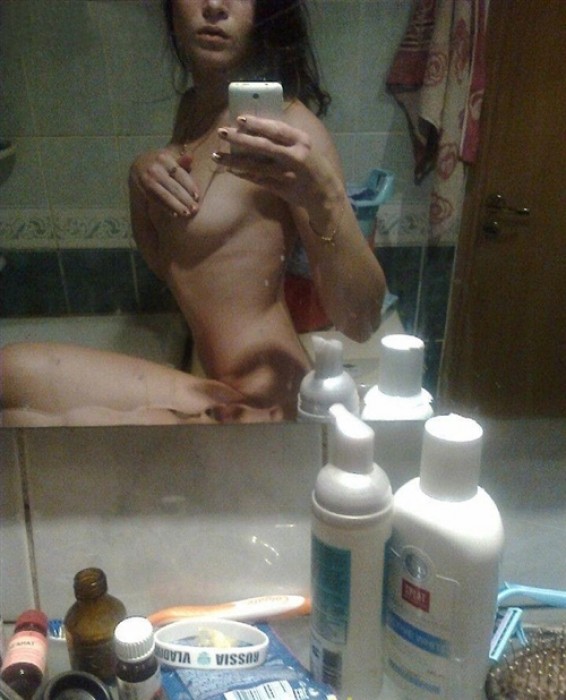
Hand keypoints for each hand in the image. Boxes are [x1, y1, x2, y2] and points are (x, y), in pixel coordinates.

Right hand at [129, 147, 199, 217]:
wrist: (138, 165)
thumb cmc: (161, 163)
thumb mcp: (170, 159)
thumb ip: (181, 161)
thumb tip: (190, 157)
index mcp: (164, 159)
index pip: (179, 174)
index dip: (189, 186)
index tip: (197, 196)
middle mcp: (155, 169)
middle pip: (173, 186)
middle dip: (185, 199)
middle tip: (195, 209)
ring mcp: (148, 180)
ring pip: (165, 195)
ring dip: (176, 206)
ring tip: (187, 214)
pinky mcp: (144, 190)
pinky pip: (157, 201)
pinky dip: (166, 208)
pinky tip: (175, 214)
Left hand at [213, 115, 335, 208]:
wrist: (325, 193)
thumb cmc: (312, 164)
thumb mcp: (304, 145)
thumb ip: (284, 137)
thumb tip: (255, 127)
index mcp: (301, 140)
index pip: (276, 129)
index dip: (257, 124)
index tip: (239, 118)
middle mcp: (295, 156)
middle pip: (263, 146)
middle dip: (240, 139)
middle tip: (222, 133)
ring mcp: (287, 174)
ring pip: (256, 166)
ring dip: (234, 160)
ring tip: (217, 156)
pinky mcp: (282, 188)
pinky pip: (258, 180)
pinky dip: (244, 175)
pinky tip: (231, 170)